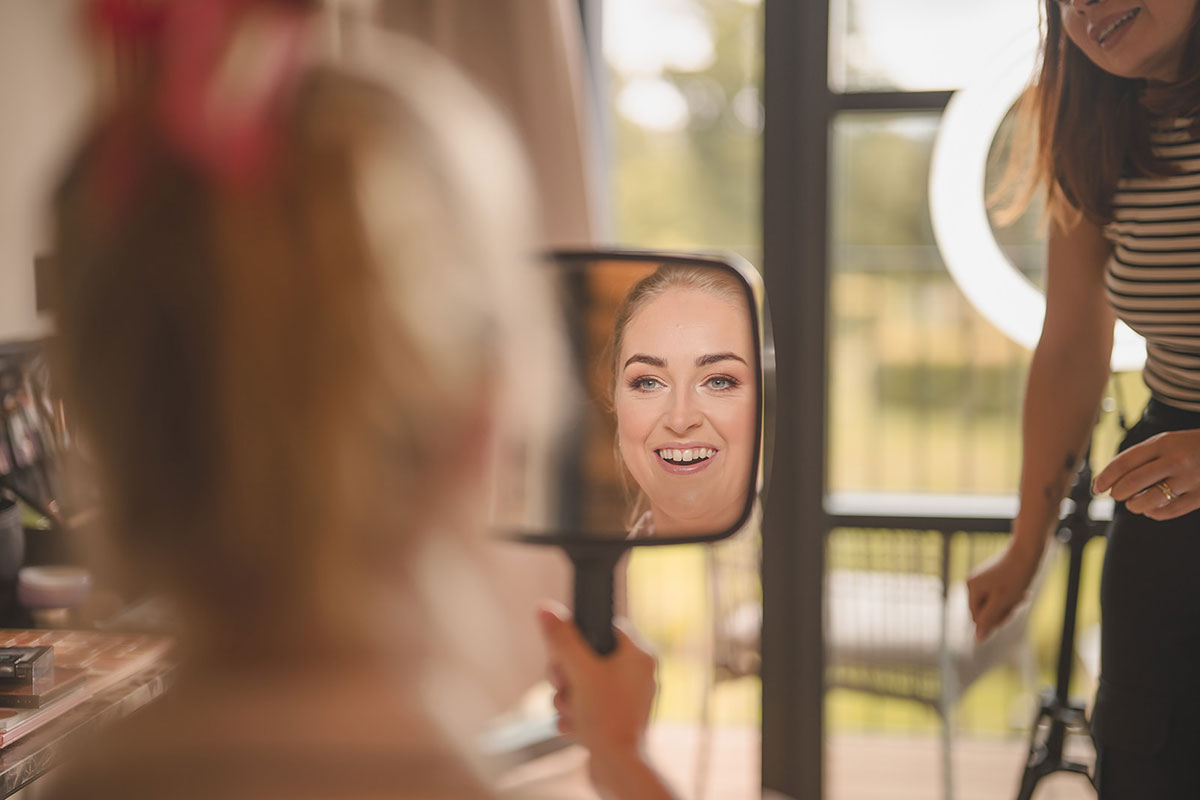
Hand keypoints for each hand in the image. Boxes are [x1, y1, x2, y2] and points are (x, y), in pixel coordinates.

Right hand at [537, 603, 656, 753]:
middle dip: (567, 675)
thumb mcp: (578, 671)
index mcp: (639, 655)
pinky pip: (587, 706)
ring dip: (567, 698)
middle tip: (564, 685)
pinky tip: (574, 727)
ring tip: (570, 711)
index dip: (580, 635)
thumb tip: (544, 607)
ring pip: (583, 684)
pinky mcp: (616, 719)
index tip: (565, 650)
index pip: (606, 626)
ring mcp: (627, 698)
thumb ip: (561, 638)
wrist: (618, 769)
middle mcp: (638, 674)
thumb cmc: (606, 717)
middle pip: (588, 656)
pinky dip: (576, 715)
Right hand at [966, 539, 1042, 641]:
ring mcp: (981, 579)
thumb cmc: (1015, 578)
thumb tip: (976, 640)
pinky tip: (1020, 590)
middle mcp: (972, 583)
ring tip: (1020, 595)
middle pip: (985, 611)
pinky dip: (1009, 596)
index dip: (995, 619)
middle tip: (1017, 602)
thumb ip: (988, 620)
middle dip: (1002, 610)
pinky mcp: (990, 576)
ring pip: (993, 603)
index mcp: (971, 588)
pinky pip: (997, 594)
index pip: (978, 618)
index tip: (1012, 611)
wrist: (1027, 552)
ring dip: (1008, 604)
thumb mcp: (1002, 602)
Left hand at [1093, 429, 1199, 519]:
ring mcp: (1190, 479)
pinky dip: (1153, 513)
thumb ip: (1139, 458)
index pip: (1124, 462)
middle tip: (1115, 495)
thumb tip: (1108, 480)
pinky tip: (1150, 510)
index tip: (1096, 488)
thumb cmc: (1187, 447)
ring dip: (1134, 505)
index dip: (1105, 477)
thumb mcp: (1165, 442)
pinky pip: (1168, 511)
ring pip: (1148, 501)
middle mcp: (1175, 460)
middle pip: (1132, 483)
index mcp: (1163, 443)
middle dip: (1117, 493)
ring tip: (1133, 502)